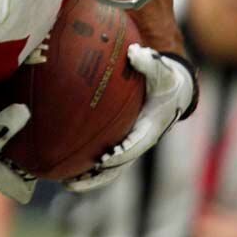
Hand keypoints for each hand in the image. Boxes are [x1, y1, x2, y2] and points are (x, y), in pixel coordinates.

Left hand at [64, 45, 195, 191]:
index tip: (104, 159)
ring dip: (88, 178)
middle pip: (117, 167)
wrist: (174, 91)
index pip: (136, 145)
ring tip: (64, 183)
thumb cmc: (166, 80)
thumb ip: (149, 62)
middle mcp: (139, 142)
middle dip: (97, 177)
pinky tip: (62, 163)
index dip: (121, 154)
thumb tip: (135, 53)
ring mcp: (129, 145)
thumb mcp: (162, 70)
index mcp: (150, 128)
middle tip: (72, 182)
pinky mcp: (120, 142)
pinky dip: (85, 162)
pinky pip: (101, 155)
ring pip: (109, 169)